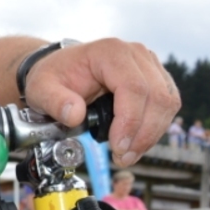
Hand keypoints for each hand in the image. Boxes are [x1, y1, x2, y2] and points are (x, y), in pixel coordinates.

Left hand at [23, 38, 178, 167]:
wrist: (61, 69)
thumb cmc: (54, 76)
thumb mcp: (42, 89)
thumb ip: (55, 102)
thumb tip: (75, 116)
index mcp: (110, 52)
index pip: (134, 88)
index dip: (130, 122)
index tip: (118, 147)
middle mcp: (136, 54)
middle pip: (157, 97)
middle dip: (143, 134)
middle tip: (124, 157)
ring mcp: (150, 65)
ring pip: (167, 102)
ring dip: (151, 134)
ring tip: (127, 154)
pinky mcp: (156, 78)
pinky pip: (166, 105)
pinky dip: (155, 128)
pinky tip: (135, 143)